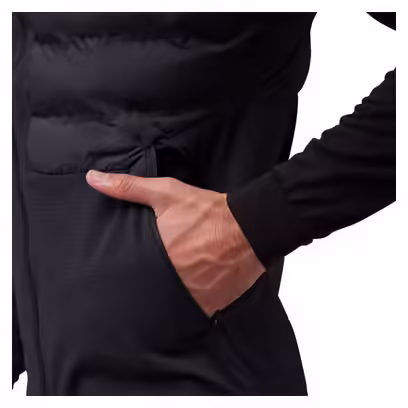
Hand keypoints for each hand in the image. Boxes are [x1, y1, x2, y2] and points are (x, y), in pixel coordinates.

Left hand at [86, 170, 265, 316]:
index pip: (130, 275)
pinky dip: (192, 303)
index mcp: (158, 257)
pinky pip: (195, 310)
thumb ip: (128, 187)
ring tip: (176, 283)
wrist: (250, 225)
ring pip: (171, 304)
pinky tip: (194, 290)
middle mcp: (174, 280)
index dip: (127, 274)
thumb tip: (93, 179)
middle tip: (154, 276)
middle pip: (150, 291)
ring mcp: (194, 295)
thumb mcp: (166, 193)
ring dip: (171, 296)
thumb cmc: (208, 211)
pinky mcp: (212, 304)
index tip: (125, 273)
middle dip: (149, 284)